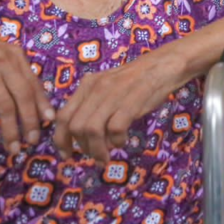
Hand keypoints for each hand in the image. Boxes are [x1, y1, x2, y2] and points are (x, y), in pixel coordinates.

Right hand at [0, 22, 52, 155]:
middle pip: (23, 97)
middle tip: (33, 140)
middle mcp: (5, 65)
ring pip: (5, 106)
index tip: (49, 121)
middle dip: (30, 121)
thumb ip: (15, 73)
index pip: (33, 83)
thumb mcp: (1, 54)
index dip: (42, 103)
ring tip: (13, 146)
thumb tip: (29, 98)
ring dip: (10, 129)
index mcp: (16, 56)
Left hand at [53, 53, 180, 165]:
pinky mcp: (131, 102)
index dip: (61, 139)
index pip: (63, 115)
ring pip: (92, 130)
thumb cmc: (136, 80)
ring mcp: (113, 95)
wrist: (162, 66)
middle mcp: (96, 89)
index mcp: (87, 85)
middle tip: (95, 157)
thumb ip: (94, 107)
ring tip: (106, 157)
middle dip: (82, 148)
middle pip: (76, 126)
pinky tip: (122, 142)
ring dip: (97, 150)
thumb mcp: (108, 88)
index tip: (67, 154)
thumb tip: (86, 139)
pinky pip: (115, 128)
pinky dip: (116, 141)